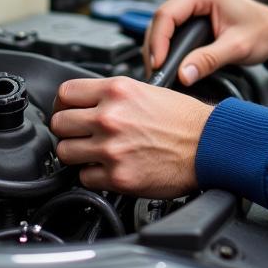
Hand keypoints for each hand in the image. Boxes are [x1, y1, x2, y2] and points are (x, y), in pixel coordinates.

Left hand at [50, 76, 213, 196]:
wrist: (208, 144)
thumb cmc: (182, 119)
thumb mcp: (145, 90)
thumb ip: (112, 95)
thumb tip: (86, 103)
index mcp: (117, 91)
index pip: (64, 92)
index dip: (63, 103)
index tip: (66, 110)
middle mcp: (110, 117)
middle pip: (59, 124)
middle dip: (68, 130)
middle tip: (80, 134)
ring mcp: (112, 148)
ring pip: (65, 152)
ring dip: (76, 154)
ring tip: (93, 152)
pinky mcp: (118, 176)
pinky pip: (85, 177)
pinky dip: (93, 175)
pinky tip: (109, 168)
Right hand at [144, 0, 267, 86]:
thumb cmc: (262, 31)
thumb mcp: (236, 48)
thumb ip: (208, 60)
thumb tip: (183, 74)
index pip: (167, 15)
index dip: (158, 42)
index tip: (158, 65)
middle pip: (160, 20)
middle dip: (155, 48)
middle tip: (155, 74)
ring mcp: (192, 0)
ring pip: (162, 25)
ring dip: (158, 48)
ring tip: (159, 71)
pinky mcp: (192, 12)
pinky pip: (171, 28)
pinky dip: (167, 45)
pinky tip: (168, 62)